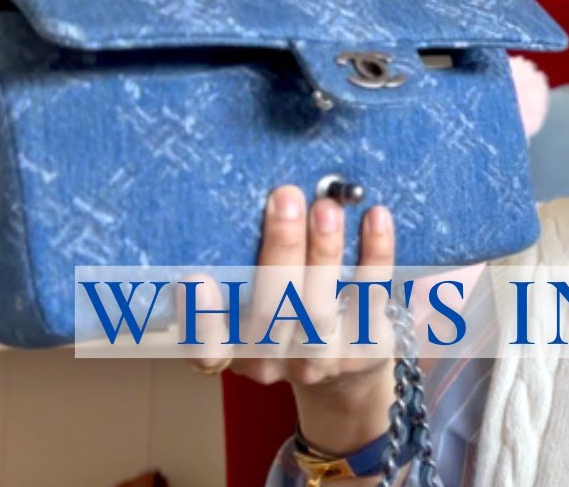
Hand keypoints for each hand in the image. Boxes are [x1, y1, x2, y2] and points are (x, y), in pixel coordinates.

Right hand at [180, 185, 397, 458]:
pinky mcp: (366, 350)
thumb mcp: (254, 303)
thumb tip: (251, 210)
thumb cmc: (288, 318)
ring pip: (319, 309)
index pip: (205, 348)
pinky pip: (371, 297)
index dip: (199, 317)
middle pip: (271, 312)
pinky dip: (375, 254)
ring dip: (324, 252)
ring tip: (326, 207)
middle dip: (280, 249)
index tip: (193, 277)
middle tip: (285, 197)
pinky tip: (375, 216)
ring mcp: (321, 361)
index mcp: (234, 350)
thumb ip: (242, 269)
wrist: (346, 372)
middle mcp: (273, 362)